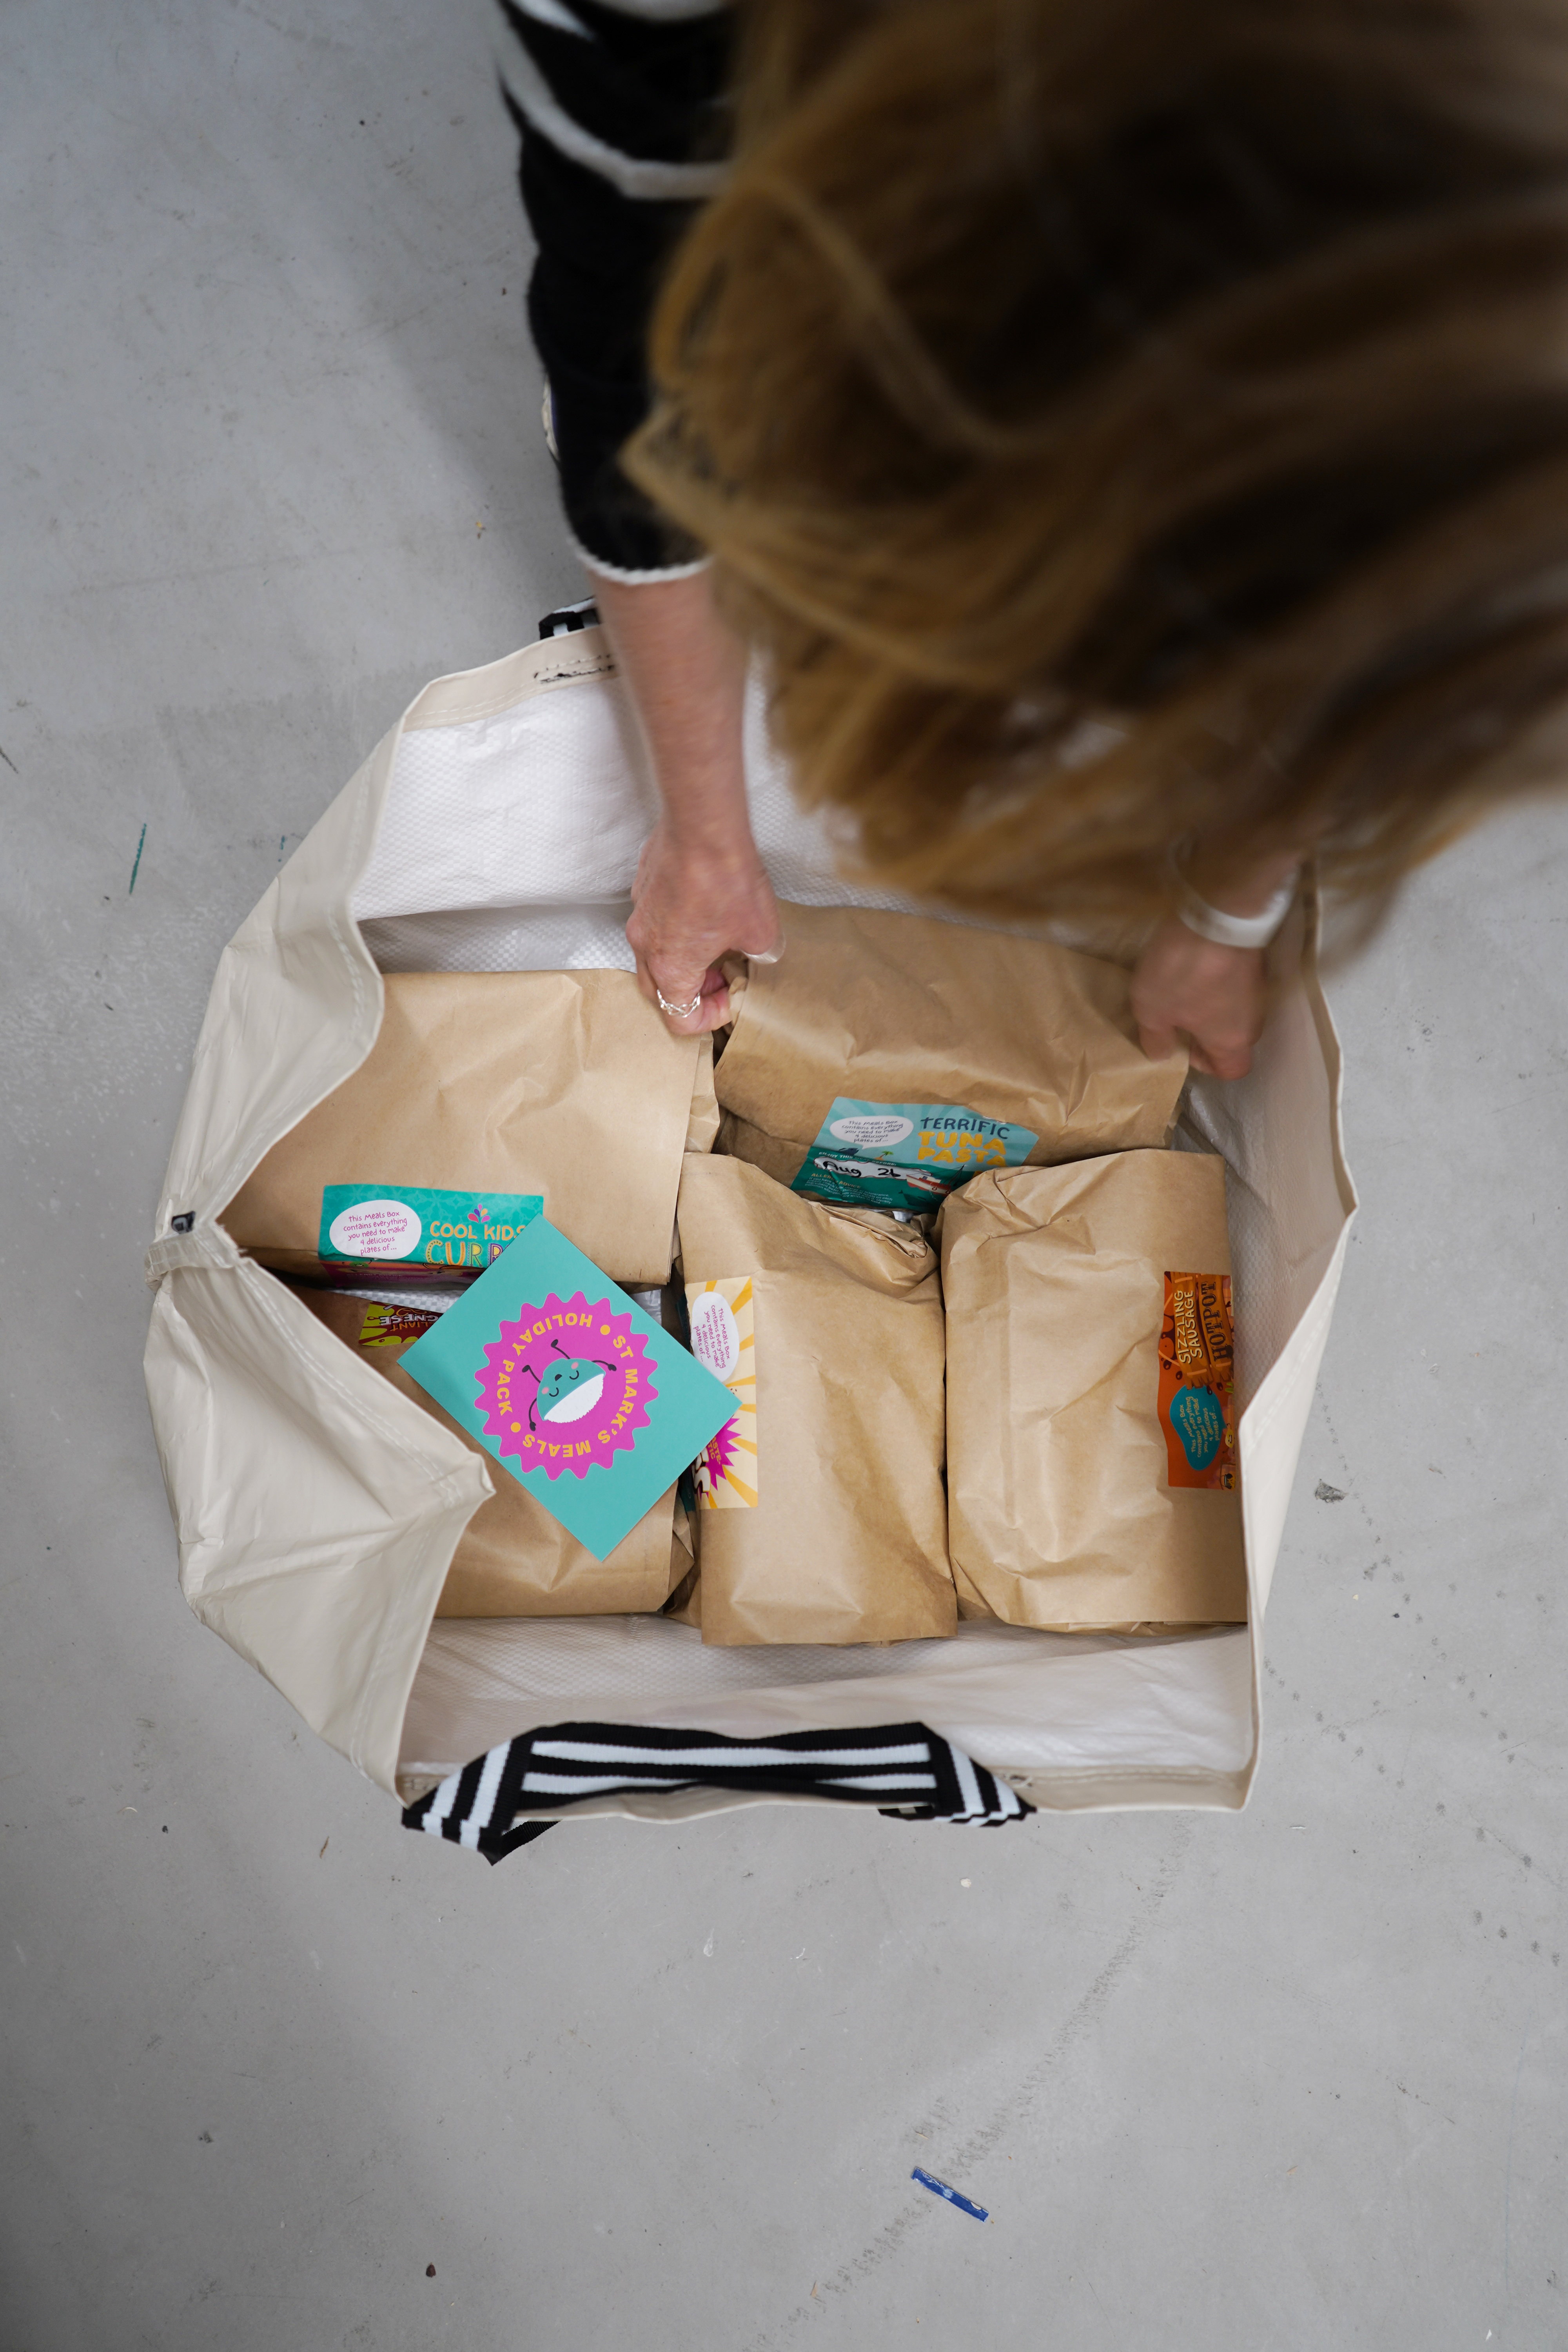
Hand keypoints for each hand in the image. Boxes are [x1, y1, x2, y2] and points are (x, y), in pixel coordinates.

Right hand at [626, 819, 781, 1034]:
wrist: (704, 825)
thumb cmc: (727, 879)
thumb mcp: (761, 932)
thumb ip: (758, 955)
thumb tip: (759, 954)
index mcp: (670, 966)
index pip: (679, 1017)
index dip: (709, 1018)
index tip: (731, 1000)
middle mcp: (645, 944)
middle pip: (659, 992)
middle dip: (692, 993)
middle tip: (722, 979)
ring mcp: (639, 914)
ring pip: (652, 956)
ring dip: (682, 961)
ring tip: (716, 945)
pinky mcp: (642, 887)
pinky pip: (654, 921)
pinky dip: (674, 929)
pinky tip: (704, 912)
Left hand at [1130, 917, 1266, 1079]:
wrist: (1218, 913)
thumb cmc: (1183, 971)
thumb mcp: (1151, 1010)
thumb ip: (1155, 1038)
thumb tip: (1162, 1055)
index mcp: (1232, 1041)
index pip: (1232, 1071)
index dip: (1207, 1066)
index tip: (1183, 1046)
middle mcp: (1253, 1019)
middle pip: (1233, 1039)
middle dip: (1205, 1033)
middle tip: (1177, 1015)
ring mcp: (1257, 988)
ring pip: (1234, 1009)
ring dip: (1210, 1004)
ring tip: (1182, 987)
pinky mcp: (1255, 961)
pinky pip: (1235, 983)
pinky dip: (1217, 980)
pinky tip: (1195, 964)